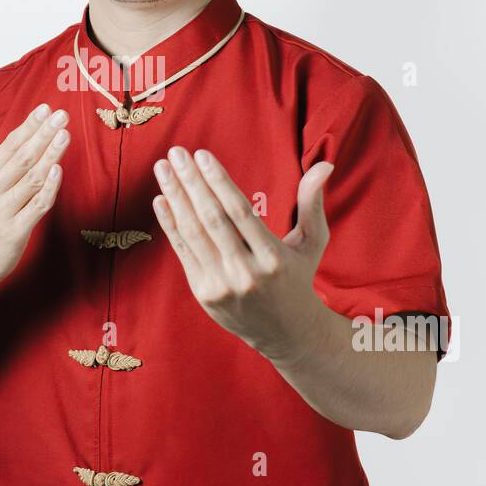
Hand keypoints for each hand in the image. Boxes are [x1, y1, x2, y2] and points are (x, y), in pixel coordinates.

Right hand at [0, 102, 69, 289]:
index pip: (8, 145)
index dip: (28, 126)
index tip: (45, 108)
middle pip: (21, 159)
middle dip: (42, 135)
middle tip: (61, 115)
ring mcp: (3, 213)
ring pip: (31, 180)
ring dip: (50, 156)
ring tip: (65, 135)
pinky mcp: (15, 232)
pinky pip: (36, 207)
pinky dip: (49, 189)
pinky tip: (59, 171)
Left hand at [151, 146, 335, 362]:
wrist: (286, 333)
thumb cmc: (298, 277)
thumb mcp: (312, 242)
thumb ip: (312, 202)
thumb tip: (324, 164)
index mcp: (274, 258)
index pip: (240, 212)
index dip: (219, 182)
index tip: (202, 156)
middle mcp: (246, 273)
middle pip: (212, 220)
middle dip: (190, 183)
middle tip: (176, 152)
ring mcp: (222, 285)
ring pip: (194, 234)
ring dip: (175, 198)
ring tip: (163, 169)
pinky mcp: (205, 294)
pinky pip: (184, 253)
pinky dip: (170, 226)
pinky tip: (161, 200)